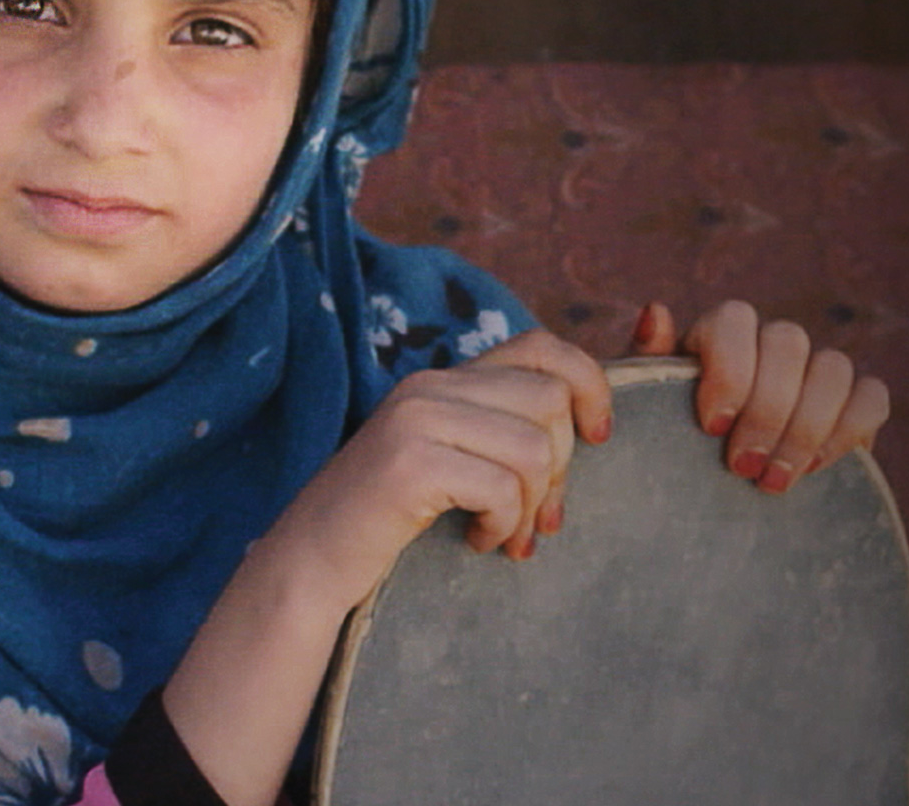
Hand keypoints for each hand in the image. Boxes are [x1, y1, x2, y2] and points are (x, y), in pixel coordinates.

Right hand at [260, 330, 610, 614]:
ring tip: (504, 535)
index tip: (598, 436)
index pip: (542, 345)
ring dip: (531, 505)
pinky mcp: (409, 463)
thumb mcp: (453, 460)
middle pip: (550, 400)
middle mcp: (429, 387)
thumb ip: (504, 433)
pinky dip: (502, 524)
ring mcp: (416, 420)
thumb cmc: (389, 521)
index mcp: (444, 380)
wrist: (310, 562)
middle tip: (536, 518)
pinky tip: (476, 540)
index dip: (590, 384)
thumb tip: (594, 428)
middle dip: (560, 468)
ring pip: (533, 446)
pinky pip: (502, 486)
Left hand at [629, 300, 888, 493]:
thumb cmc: (672, 438)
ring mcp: (818, 368)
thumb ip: (649, 362)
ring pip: (834, 367)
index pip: (735, 319)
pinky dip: (848, 431)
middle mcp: (773, 341)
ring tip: (774, 480)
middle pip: (788, 342)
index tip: (713, 427)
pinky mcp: (856, 401)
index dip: (730, 370)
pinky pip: (873, 396)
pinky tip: (814, 469)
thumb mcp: (650, 405)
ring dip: (806, 427)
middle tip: (742, 467)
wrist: (712, 485)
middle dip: (768, 411)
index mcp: (720, 333)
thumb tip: (655, 313)